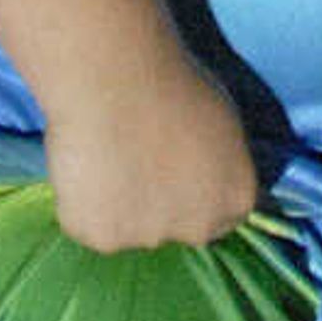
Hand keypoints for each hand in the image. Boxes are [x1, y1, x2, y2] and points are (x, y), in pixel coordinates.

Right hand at [41, 50, 261, 250]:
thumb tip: (203, 174)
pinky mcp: (103, 238)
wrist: (118, 83)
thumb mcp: (222, 127)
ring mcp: (151, 236)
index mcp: (236, 198)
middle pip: (176, 228)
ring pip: (130, 228)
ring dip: (118, 203)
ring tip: (107, 155)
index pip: (220, 218)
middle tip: (134, 163)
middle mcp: (200, 227)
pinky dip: (84, 203)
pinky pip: (91, 225)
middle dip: (157, 206)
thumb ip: (216, 164)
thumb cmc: (173, 86)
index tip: (171, 175)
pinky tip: (85, 167)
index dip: (193, 196)